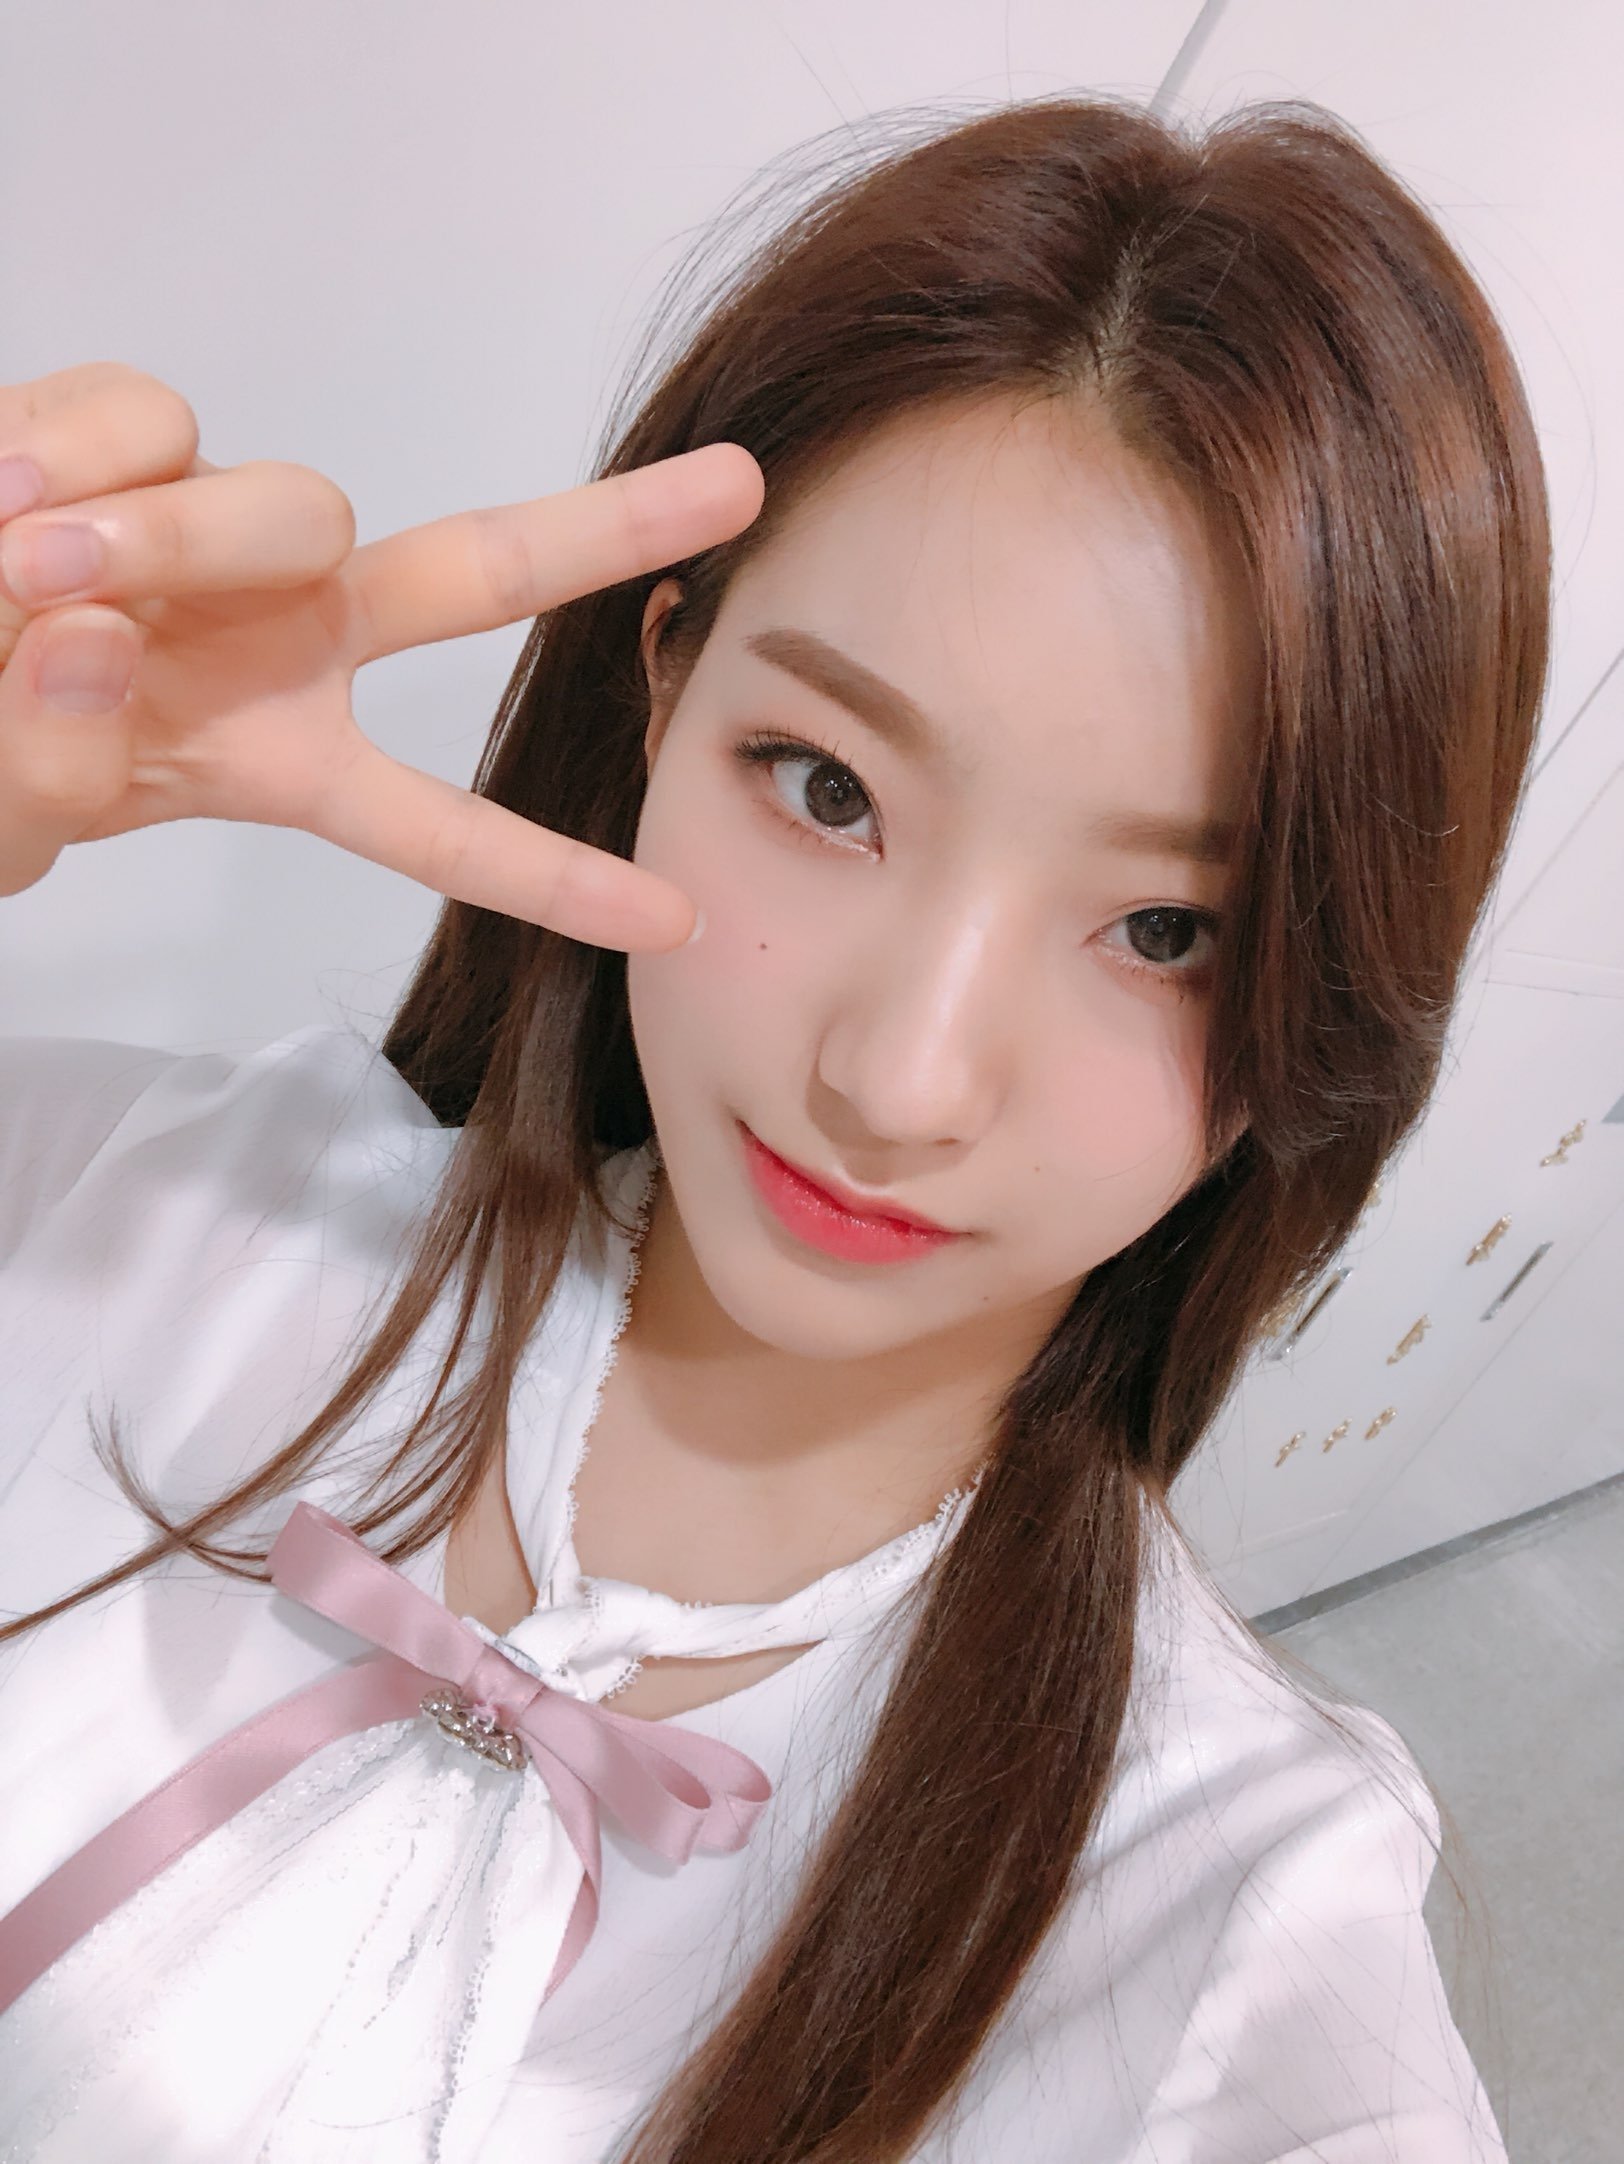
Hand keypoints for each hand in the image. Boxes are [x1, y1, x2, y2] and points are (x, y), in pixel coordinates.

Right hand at [0, 361, 763, 947]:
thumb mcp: (1, 815)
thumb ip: (42, 769)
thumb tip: (95, 643)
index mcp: (275, 759)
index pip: (438, 830)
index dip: (554, 877)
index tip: (677, 922)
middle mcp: (278, 636)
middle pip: (472, 575)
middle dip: (607, 533)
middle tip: (743, 488)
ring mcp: (215, 534)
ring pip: (292, 501)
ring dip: (168, 540)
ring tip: (15, 570)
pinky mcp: (127, 441)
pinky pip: (143, 416)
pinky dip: (69, 454)